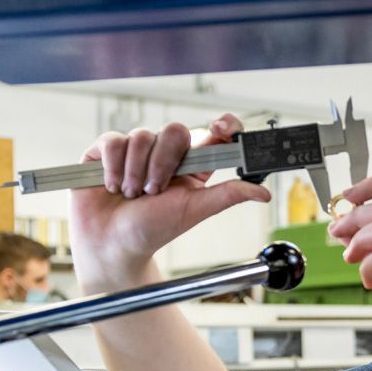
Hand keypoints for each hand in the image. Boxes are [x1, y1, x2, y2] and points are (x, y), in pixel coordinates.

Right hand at [68, 115, 270, 291]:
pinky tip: (113, 186)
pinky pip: (114, 141)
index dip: (221, 125)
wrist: (111, 245)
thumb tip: (263, 193)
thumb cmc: (153, 231)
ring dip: (136, 172)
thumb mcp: (195, 211)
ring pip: (142, 136)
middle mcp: (165, 154)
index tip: (220, 127)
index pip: (213, 134)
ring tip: (132, 195)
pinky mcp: (107, 151)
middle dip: (163, 163)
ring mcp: (136, 151)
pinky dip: (114, 167)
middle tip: (154, 192)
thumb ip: (228, 195)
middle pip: (175, 131)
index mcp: (192, 167)